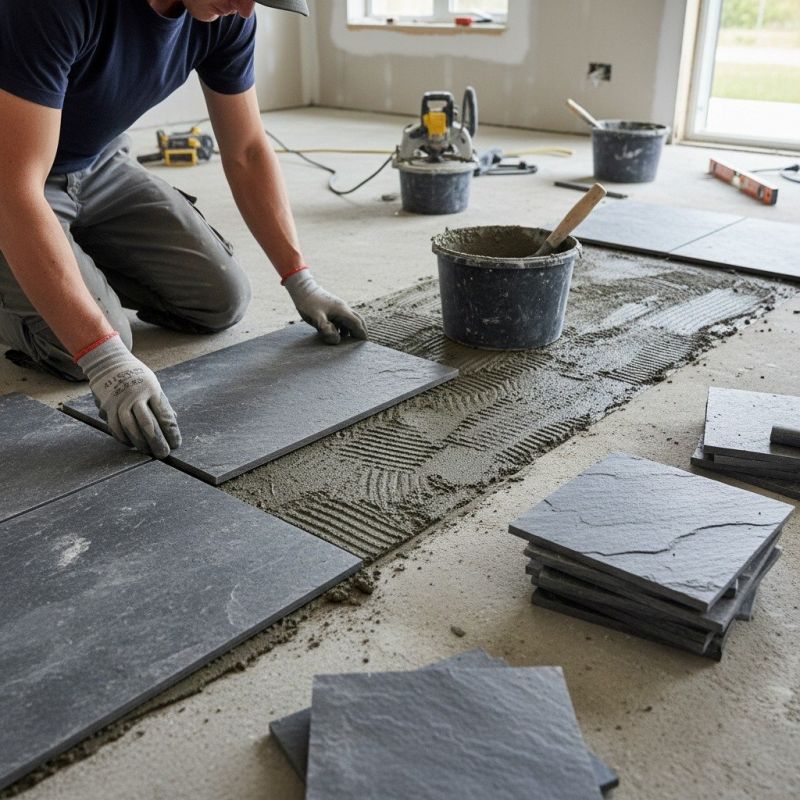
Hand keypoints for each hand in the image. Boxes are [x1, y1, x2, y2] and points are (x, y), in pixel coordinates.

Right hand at [77, 335, 181, 457]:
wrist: (109, 362)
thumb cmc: (137, 376)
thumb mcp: (154, 384)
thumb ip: (162, 404)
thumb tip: (172, 422)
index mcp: (152, 389)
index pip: (164, 415)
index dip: (172, 433)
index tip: (176, 443)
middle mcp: (136, 396)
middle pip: (149, 425)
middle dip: (158, 442)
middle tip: (164, 454)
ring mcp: (120, 402)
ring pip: (131, 429)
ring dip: (141, 443)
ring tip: (148, 451)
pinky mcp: (107, 407)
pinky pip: (116, 428)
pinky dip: (124, 439)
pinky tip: (132, 444)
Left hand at [284, 270, 367, 343]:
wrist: (302, 289)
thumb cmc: (308, 303)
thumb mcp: (316, 318)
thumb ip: (326, 330)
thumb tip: (337, 340)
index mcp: (342, 311)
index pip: (357, 323)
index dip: (362, 334)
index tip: (365, 343)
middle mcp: (343, 308)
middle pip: (358, 320)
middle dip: (361, 331)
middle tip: (362, 343)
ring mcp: (338, 307)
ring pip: (351, 319)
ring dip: (353, 329)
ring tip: (350, 341)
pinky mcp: (333, 308)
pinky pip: (343, 318)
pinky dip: (345, 327)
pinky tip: (338, 334)